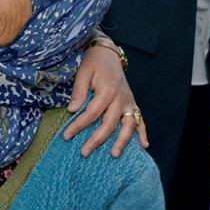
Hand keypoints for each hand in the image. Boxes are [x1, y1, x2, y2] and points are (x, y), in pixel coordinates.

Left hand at [62, 42, 145, 157]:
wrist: (108, 54)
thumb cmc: (94, 63)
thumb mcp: (83, 73)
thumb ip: (79, 91)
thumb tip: (73, 110)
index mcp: (107, 90)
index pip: (92, 113)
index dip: (79, 125)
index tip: (66, 136)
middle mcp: (121, 98)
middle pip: (110, 123)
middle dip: (97, 139)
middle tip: (84, 152)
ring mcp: (129, 102)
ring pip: (129, 125)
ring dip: (122, 141)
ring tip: (114, 155)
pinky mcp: (133, 104)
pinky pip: (140, 120)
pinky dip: (143, 133)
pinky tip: (144, 145)